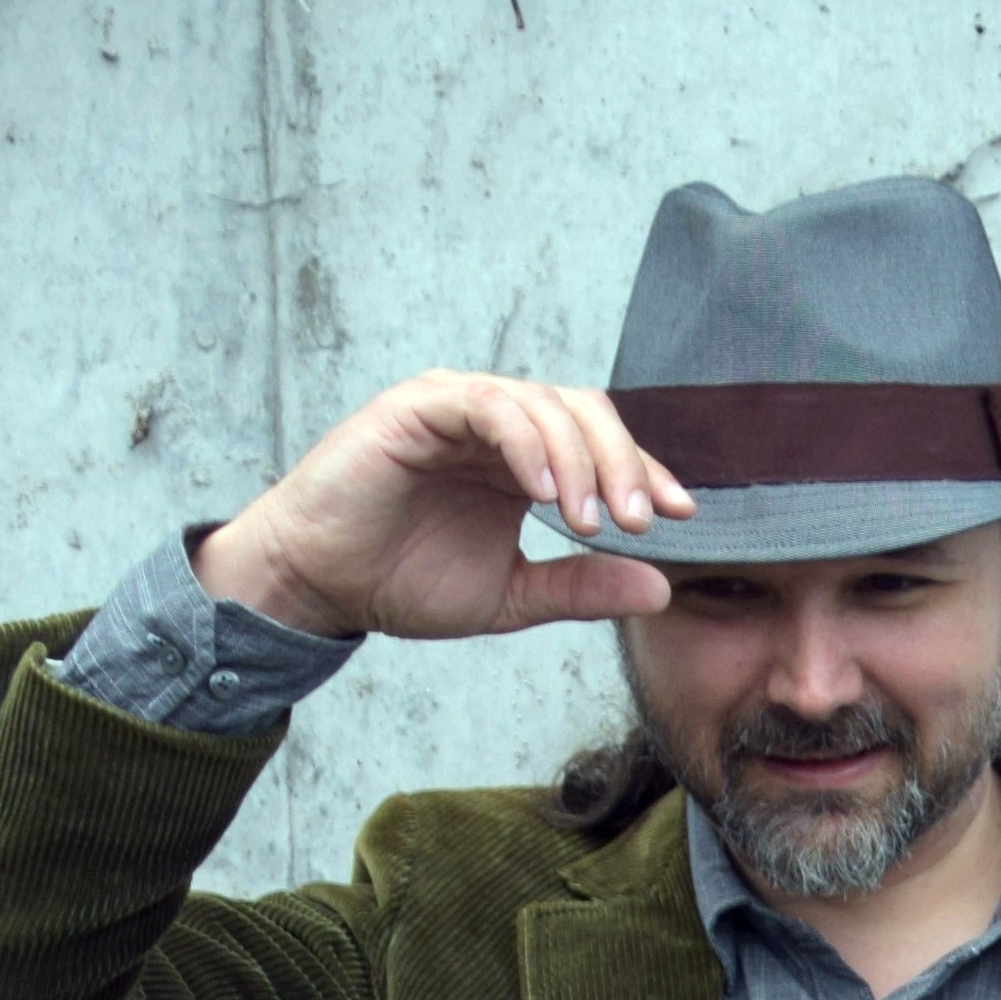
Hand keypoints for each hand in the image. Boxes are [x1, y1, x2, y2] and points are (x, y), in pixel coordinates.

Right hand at [186, 372, 697, 645]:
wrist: (321, 584)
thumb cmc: (401, 582)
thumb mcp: (510, 595)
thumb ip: (579, 587)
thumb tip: (658, 588)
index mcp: (521, 461)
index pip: (599, 447)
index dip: (644, 473)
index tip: (679, 515)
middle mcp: (496, 424)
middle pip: (583, 414)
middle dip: (624, 464)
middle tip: (643, 520)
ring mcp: (459, 407)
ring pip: (543, 405)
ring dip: (580, 460)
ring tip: (591, 520)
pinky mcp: (421, 404)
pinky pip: (489, 406)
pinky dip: (527, 444)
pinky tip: (546, 494)